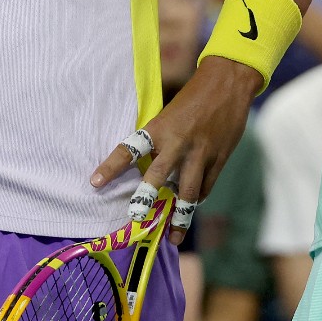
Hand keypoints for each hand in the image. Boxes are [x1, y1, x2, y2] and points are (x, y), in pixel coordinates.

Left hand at [89, 56, 259, 245]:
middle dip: (146, 198)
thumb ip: (161, 140)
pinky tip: (192, 206)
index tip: (94, 182)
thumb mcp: (170, 114)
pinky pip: (206, 186)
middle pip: (158, 176)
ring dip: (180, 216)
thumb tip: (148, 167)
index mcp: (160, 128)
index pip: (129, 148)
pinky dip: (198, 198)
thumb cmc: (193, 98)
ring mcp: (200, 153)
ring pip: (188, 191)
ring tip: (173, 237)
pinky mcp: (218, 159)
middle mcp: (178, 143)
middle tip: (136, 217)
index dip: (111, 166)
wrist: (227, 84)